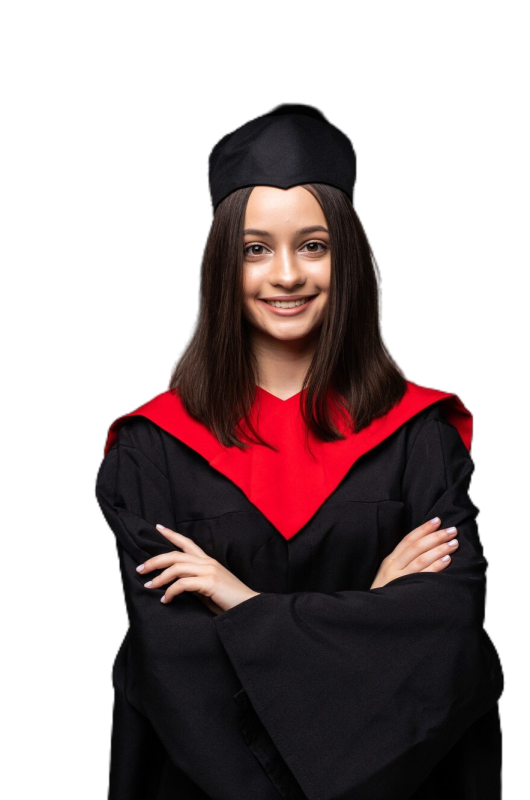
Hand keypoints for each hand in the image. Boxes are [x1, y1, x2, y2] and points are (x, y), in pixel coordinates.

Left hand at [136, 524, 259, 613]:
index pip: (187, 543)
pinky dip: (170, 591)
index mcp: (208, 561)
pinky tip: (166, 600)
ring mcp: (209, 571)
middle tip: (140, 569)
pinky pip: (182, 583)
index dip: (171, 535)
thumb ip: (194, 582)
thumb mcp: (208, 588)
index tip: (158, 528)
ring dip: (159, 577)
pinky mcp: (209, 582)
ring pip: (176, 567)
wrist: (249, 607)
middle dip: (155, 560)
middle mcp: (207, 562)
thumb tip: (175, 583)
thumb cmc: (229, 601)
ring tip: (149, 586)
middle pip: (175, 554)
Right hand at [370, 517, 458, 589]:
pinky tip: (447, 560)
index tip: (438, 520)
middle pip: (416, 546)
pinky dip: (436, 566)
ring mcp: (398, 577)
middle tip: (452, 530)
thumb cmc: (384, 593)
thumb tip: (424, 549)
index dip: (423, 529)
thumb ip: (402, 562)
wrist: (372, 613)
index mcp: (390, 560)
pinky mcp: (404, 589)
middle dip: (436, 536)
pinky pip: (423, 575)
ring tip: (453, 544)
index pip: (408, 539)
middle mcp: (393, 566)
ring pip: (421, 558)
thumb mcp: (388, 574)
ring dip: (439, 549)